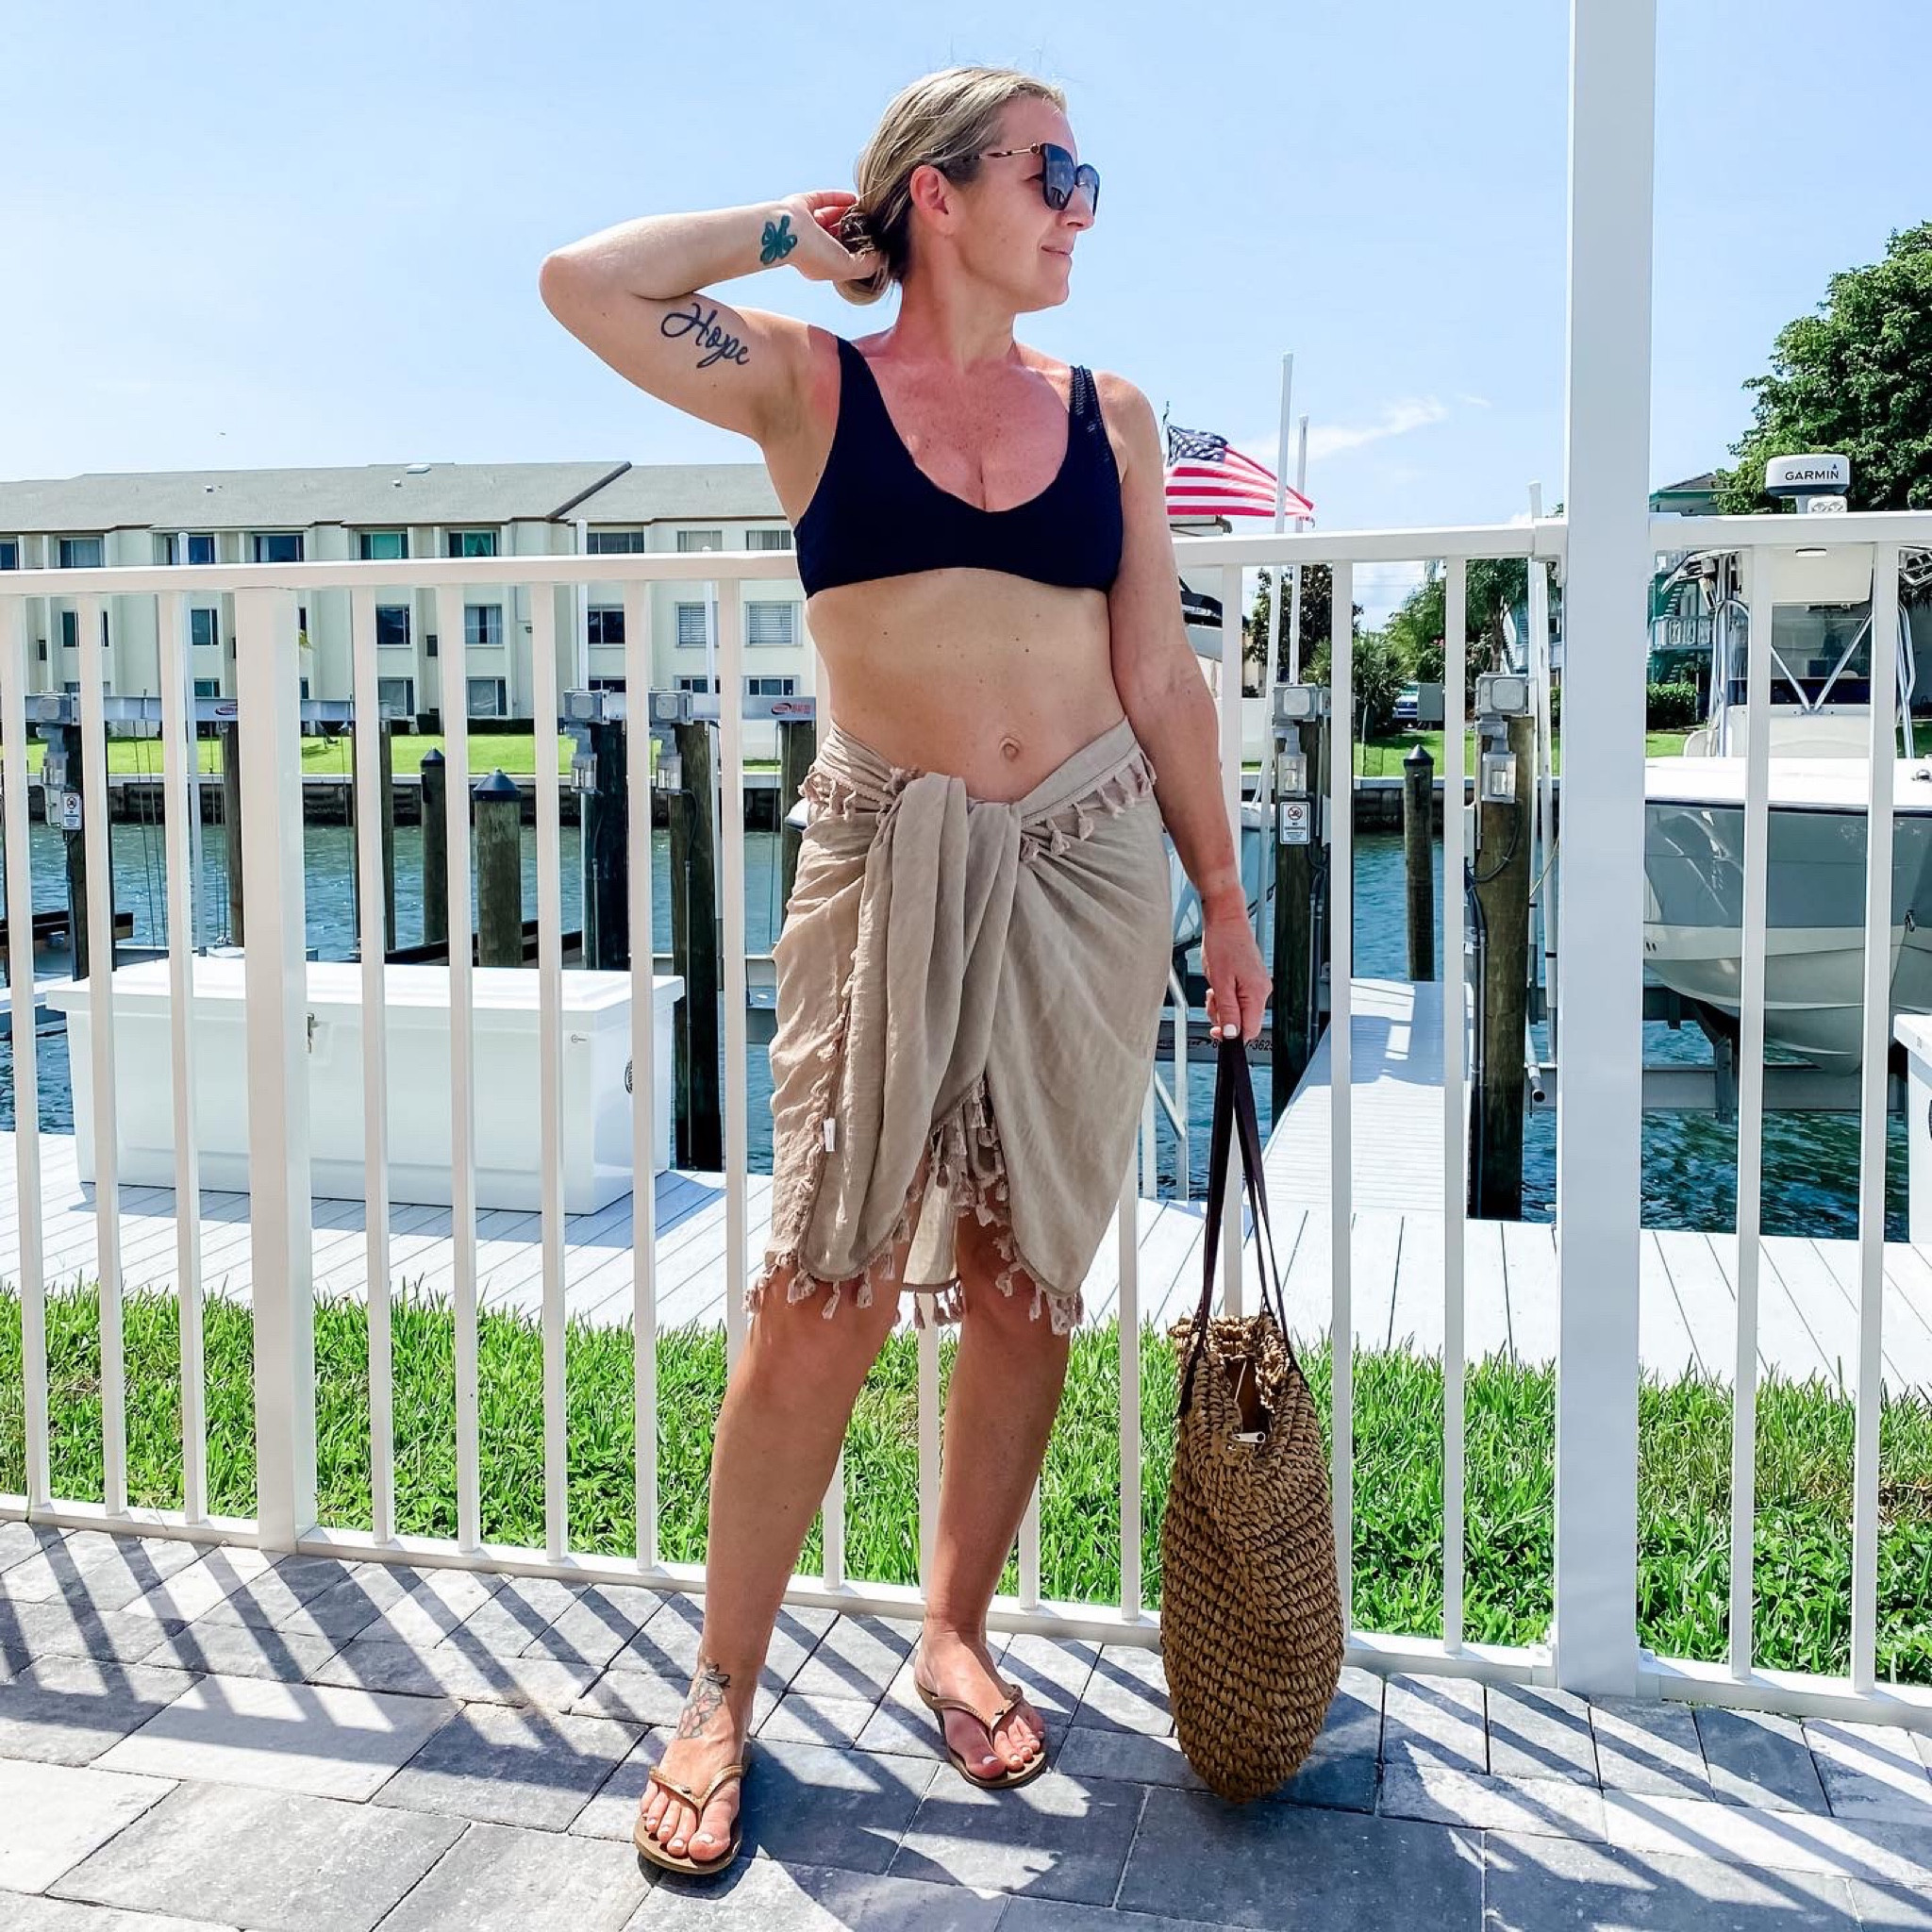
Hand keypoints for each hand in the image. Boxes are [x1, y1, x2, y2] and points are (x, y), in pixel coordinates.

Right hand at [774, 190, 879, 284]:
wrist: (787, 232)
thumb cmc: (814, 254)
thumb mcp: (846, 267)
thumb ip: (866, 266)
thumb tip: (882, 258)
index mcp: (820, 264)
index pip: (843, 259)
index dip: (858, 253)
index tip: (876, 246)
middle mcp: (812, 245)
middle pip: (837, 237)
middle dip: (854, 232)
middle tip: (874, 225)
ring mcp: (806, 224)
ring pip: (830, 218)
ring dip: (847, 214)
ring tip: (866, 211)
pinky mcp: (802, 205)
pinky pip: (823, 199)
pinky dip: (838, 198)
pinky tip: (854, 198)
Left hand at [1199, 902, 1269, 1043]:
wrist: (1225, 920)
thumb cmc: (1223, 943)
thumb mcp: (1220, 983)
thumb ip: (1227, 1011)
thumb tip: (1231, 1034)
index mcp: (1257, 993)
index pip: (1250, 1030)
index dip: (1231, 1035)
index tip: (1215, 1031)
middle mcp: (1262, 990)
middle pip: (1244, 1021)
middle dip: (1224, 1016)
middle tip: (1212, 1000)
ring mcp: (1258, 984)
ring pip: (1239, 1009)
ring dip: (1222, 1005)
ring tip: (1214, 988)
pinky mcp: (1251, 978)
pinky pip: (1239, 997)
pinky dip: (1226, 994)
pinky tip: (1219, 982)